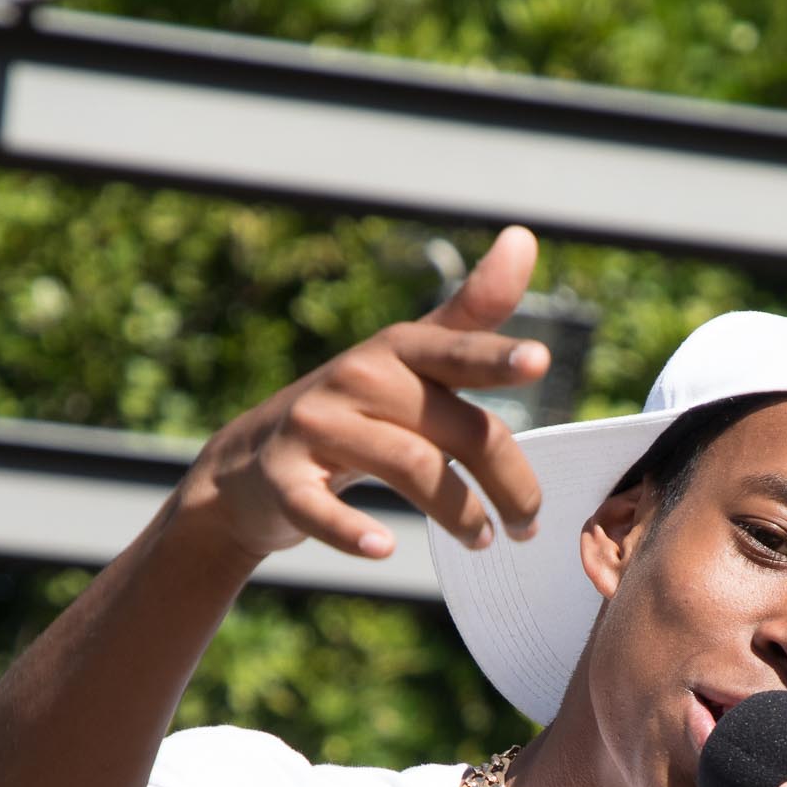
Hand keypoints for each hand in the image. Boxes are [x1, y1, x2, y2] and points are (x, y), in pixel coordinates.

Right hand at [170, 225, 549, 563]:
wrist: (247, 467)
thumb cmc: (352, 415)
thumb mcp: (406, 364)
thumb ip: (468, 317)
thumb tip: (524, 237)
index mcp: (394, 352)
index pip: (455, 352)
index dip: (494, 356)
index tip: (539, 361)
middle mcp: (356, 381)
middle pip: (455, 430)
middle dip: (508, 482)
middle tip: (531, 525)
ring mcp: (315, 429)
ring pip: (410, 469)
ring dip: (459, 515)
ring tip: (486, 543)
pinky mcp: (284, 482)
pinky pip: (321, 509)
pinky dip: (352, 532)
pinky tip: (382, 549)